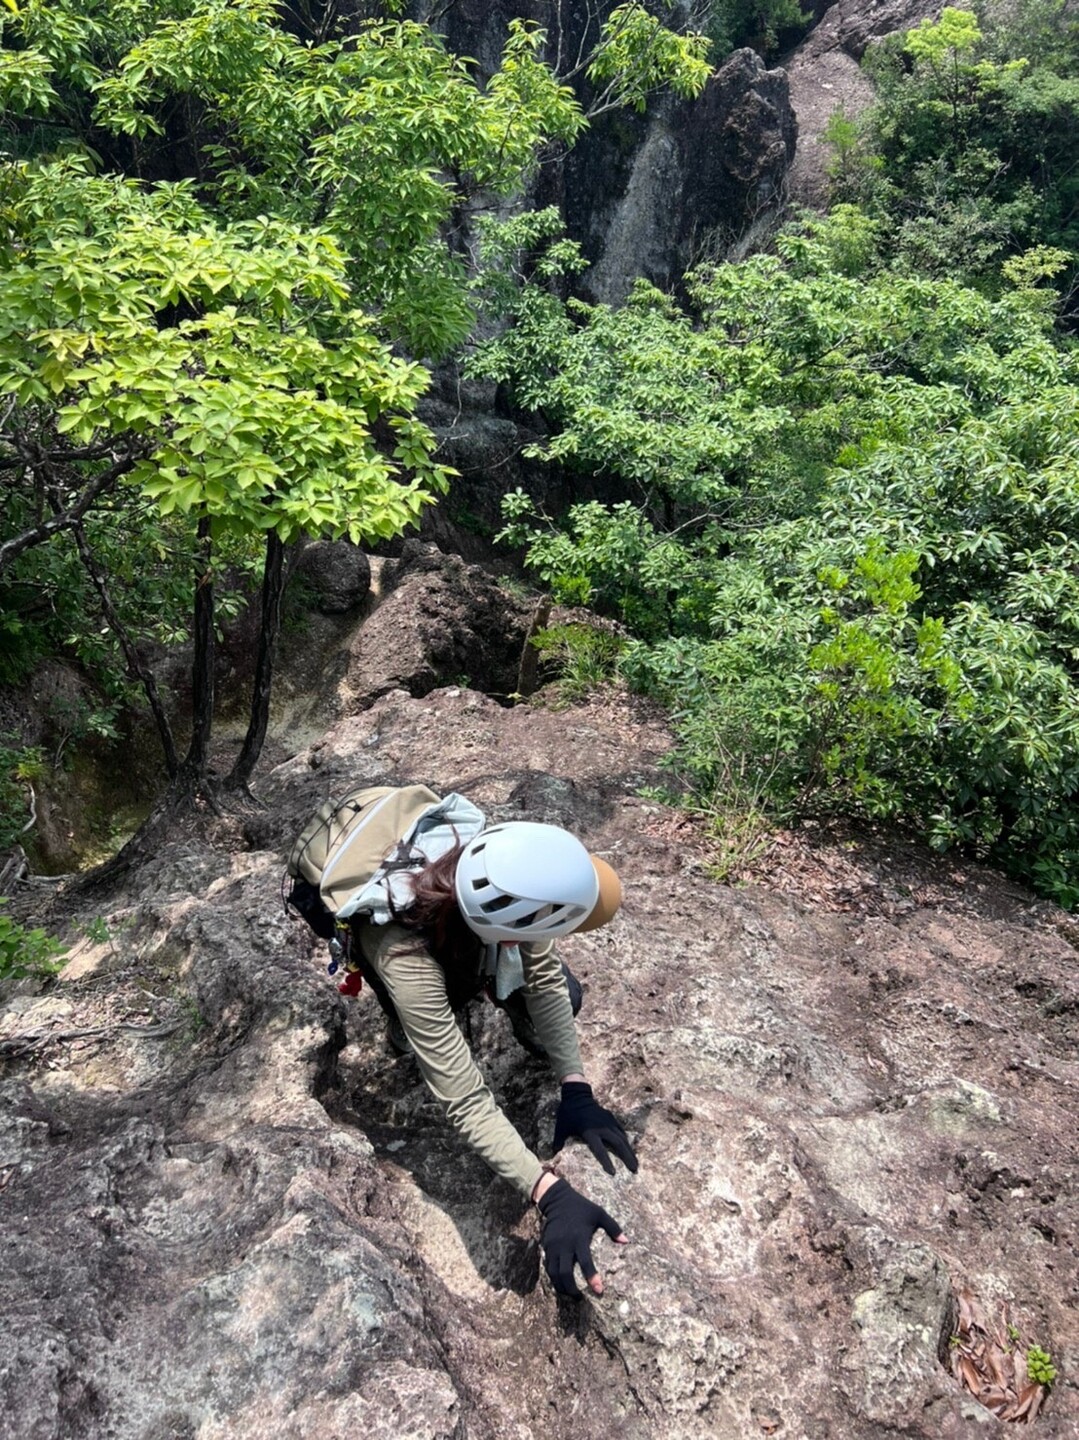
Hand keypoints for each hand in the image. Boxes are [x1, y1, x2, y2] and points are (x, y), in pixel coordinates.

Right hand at [536, 1178, 626, 1296]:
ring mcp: (554, 1246)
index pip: (585, 1262)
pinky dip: (553, 1277)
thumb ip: (613, 1228)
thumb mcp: (599, 1214)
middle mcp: (565, 1244)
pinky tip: (560, 1282)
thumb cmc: (581, 1207)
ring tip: (569, 1293)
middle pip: (565, 1273)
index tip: (599, 1290)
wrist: (557, 1199)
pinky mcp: (546, 1246)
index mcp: (580, 1238)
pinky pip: (548, 1266)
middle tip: (579, 1298)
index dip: (592, 1278)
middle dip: (571, 1289)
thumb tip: (626, 1241)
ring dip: (561, 1286)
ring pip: (554, 1273)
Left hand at [552, 1081, 638, 1175]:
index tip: (613, 1173)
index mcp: (589, 1132)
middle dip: (627, 1157)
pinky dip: (626, 1140)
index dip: (606, 1162)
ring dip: (630, 1150)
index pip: (600, 1150)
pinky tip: (629, 1148)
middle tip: (634, 1170)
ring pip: (623, 1138)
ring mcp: (608, 1122)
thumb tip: (554, 1154)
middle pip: (618, 1144)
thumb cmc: (568, 1113)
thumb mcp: (560, 1128)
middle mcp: (602, 1128)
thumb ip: (558, 1142)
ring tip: (636, 1163)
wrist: (577, 1095)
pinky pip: (621, 1131)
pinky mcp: (611, 1118)